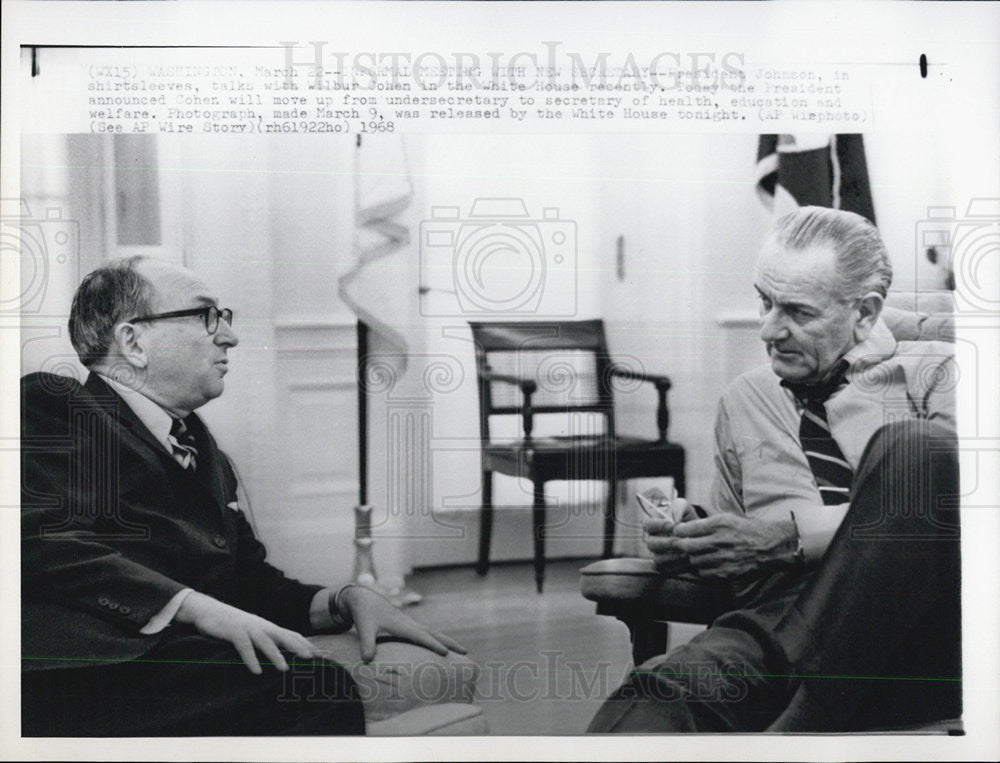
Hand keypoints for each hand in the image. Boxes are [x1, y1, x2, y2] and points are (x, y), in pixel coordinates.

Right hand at [175, 591, 316, 673]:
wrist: (208, 610)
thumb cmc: (232, 624)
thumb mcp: (251, 631)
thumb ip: (264, 639)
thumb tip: (279, 654)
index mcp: (267, 627)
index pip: (290, 634)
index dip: (304, 643)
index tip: (318, 654)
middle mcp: (261, 626)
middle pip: (283, 635)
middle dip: (298, 646)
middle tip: (310, 658)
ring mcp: (247, 627)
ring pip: (265, 641)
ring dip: (276, 655)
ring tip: (284, 669)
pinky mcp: (233, 631)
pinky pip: (244, 646)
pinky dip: (251, 658)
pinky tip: (256, 671)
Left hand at [336, 585, 467, 662]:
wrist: (364, 599)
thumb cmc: (364, 614)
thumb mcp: (364, 629)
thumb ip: (366, 644)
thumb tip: (367, 661)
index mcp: (402, 625)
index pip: (421, 637)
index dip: (433, 645)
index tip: (446, 653)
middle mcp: (410, 624)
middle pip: (434, 634)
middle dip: (449, 642)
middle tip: (465, 652)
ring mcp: (410, 624)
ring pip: (432, 633)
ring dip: (446, 641)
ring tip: (461, 651)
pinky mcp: (407, 626)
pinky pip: (426, 634)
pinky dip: (436, 639)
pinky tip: (440, 647)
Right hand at [642, 497, 700, 571]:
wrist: (697, 536)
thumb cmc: (687, 520)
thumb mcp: (685, 509)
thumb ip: (679, 506)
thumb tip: (675, 515)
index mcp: (651, 523)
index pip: (647, 524)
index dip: (658, 525)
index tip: (671, 525)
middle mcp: (650, 539)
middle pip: (651, 544)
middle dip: (667, 542)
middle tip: (680, 541)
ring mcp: (655, 554)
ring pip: (658, 559)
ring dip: (674, 556)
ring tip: (687, 552)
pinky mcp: (664, 567)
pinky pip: (667, 570)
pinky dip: (678, 567)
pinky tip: (689, 560)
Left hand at [671, 514, 796, 578]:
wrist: (772, 546)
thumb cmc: (749, 530)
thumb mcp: (727, 518)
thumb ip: (706, 523)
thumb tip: (685, 527)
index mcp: (718, 524)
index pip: (685, 529)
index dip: (678, 531)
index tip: (678, 532)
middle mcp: (719, 541)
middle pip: (685, 546)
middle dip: (681, 545)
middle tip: (683, 545)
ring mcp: (723, 558)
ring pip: (693, 561)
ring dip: (693, 558)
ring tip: (698, 554)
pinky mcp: (727, 572)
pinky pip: (704, 573)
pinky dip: (702, 569)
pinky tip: (708, 564)